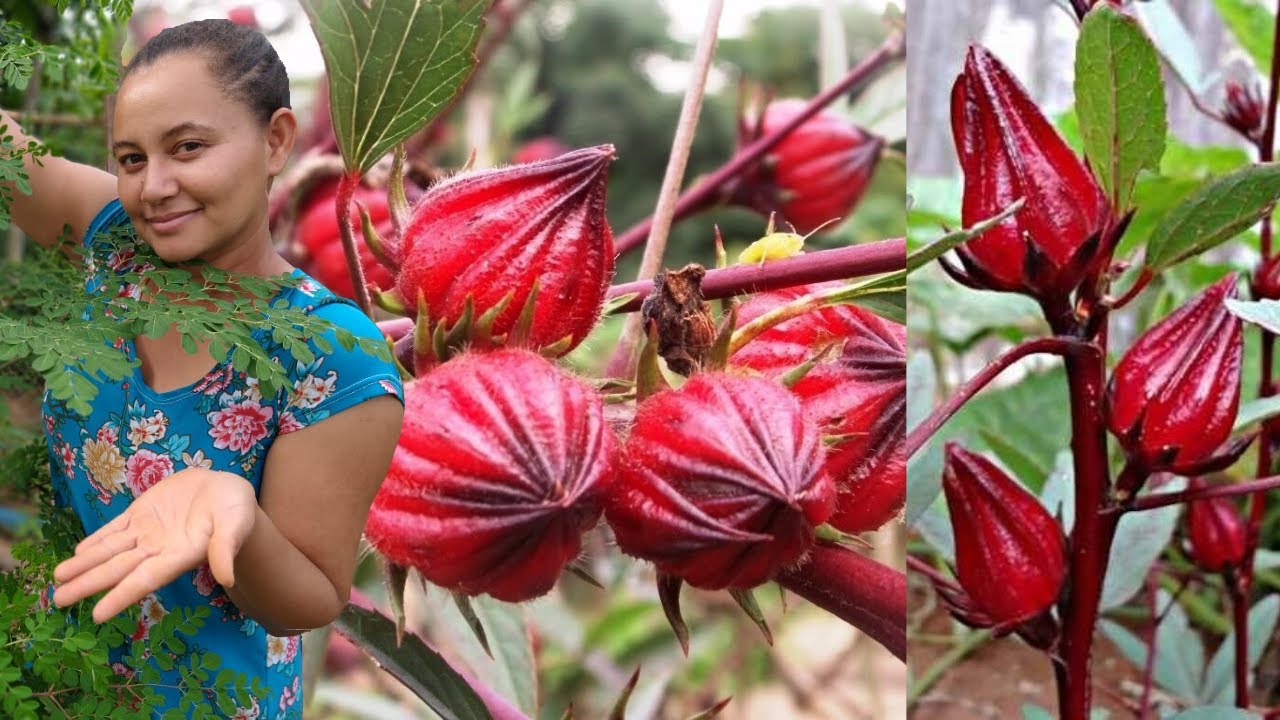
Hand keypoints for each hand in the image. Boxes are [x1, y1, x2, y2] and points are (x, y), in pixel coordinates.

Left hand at [52, 468, 258, 622]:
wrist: (227, 488)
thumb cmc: (236, 508)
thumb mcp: (236, 523)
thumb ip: (226, 548)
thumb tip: (227, 579)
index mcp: (180, 556)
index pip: (146, 580)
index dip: (122, 596)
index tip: (97, 615)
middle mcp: (158, 549)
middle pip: (118, 569)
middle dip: (89, 583)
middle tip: (59, 600)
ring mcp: (147, 532)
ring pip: (110, 550)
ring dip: (85, 564)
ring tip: (58, 578)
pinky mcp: (141, 513)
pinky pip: (115, 529)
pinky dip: (96, 541)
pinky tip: (78, 552)